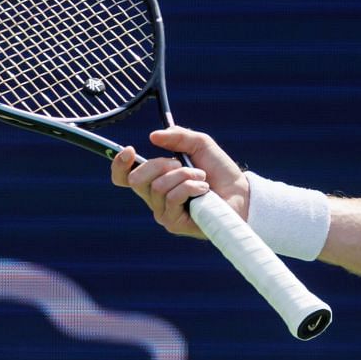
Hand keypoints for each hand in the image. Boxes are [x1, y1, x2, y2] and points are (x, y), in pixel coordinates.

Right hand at [111, 125, 249, 239]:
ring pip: (159, 186)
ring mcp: (164, 213)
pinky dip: (191, 187)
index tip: (129, 149)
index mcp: (155, 180)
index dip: (119, 164)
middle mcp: (155, 198)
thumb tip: (153, 136)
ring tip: (202, 178)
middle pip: (137, 180)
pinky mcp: (175, 223)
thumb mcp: (200, 144)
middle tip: (181, 163)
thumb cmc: (219, 171)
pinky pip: (173, 197)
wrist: (242, 192)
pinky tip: (204, 190)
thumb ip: (179, 137)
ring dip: (184, 175)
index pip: (123, 177)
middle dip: (160, 165)